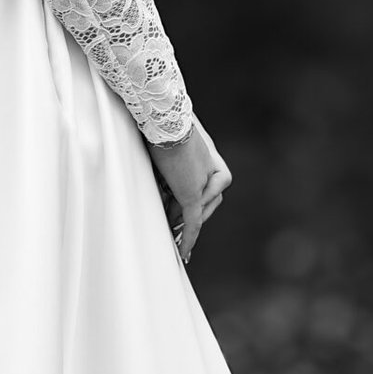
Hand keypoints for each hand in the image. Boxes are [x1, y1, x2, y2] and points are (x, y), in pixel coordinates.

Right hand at [146, 120, 231, 265]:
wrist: (163, 120)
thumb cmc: (159, 121)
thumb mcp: (168, 138)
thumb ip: (169, 156)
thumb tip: (161, 177)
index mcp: (211, 153)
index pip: (208, 184)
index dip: (196, 201)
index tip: (180, 215)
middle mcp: (214, 168)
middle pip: (207, 202)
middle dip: (186, 214)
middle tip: (171, 226)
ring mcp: (205, 182)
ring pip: (197, 212)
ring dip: (179, 222)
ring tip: (167, 233)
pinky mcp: (193, 195)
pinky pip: (192, 223)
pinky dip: (187, 239)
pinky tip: (183, 254)